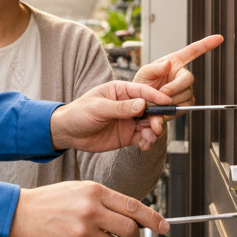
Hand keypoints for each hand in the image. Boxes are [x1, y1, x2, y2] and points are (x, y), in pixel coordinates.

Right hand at [6, 181, 169, 236]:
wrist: (22, 214)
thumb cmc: (53, 201)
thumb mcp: (80, 190)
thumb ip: (107, 201)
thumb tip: (136, 218)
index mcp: (94, 191)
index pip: (133, 206)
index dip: (153, 219)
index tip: (165, 227)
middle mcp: (91, 210)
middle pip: (129, 230)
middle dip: (131, 236)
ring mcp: (83, 232)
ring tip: (88, 236)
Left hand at [49, 80, 172, 152]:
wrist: (68, 133)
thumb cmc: (79, 113)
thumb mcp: (98, 108)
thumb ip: (120, 107)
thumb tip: (142, 104)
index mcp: (120, 91)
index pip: (142, 91)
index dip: (156, 96)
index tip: (167, 101)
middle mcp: (127, 105)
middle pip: (150, 109)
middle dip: (157, 118)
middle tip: (157, 127)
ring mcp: (128, 120)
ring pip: (149, 124)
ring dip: (153, 131)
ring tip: (149, 138)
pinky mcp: (127, 135)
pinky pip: (143, 137)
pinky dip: (147, 142)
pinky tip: (144, 145)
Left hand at [132, 35, 223, 109]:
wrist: (140, 104)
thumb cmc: (141, 85)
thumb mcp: (144, 73)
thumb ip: (155, 68)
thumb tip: (168, 64)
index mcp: (174, 62)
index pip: (192, 51)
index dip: (206, 44)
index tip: (219, 38)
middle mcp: (182, 75)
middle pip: (188, 79)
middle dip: (174, 88)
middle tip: (161, 93)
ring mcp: (185, 89)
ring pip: (186, 95)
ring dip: (171, 100)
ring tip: (157, 101)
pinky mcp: (186, 103)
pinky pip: (185, 107)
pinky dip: (173, 110)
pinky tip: (163, 110)